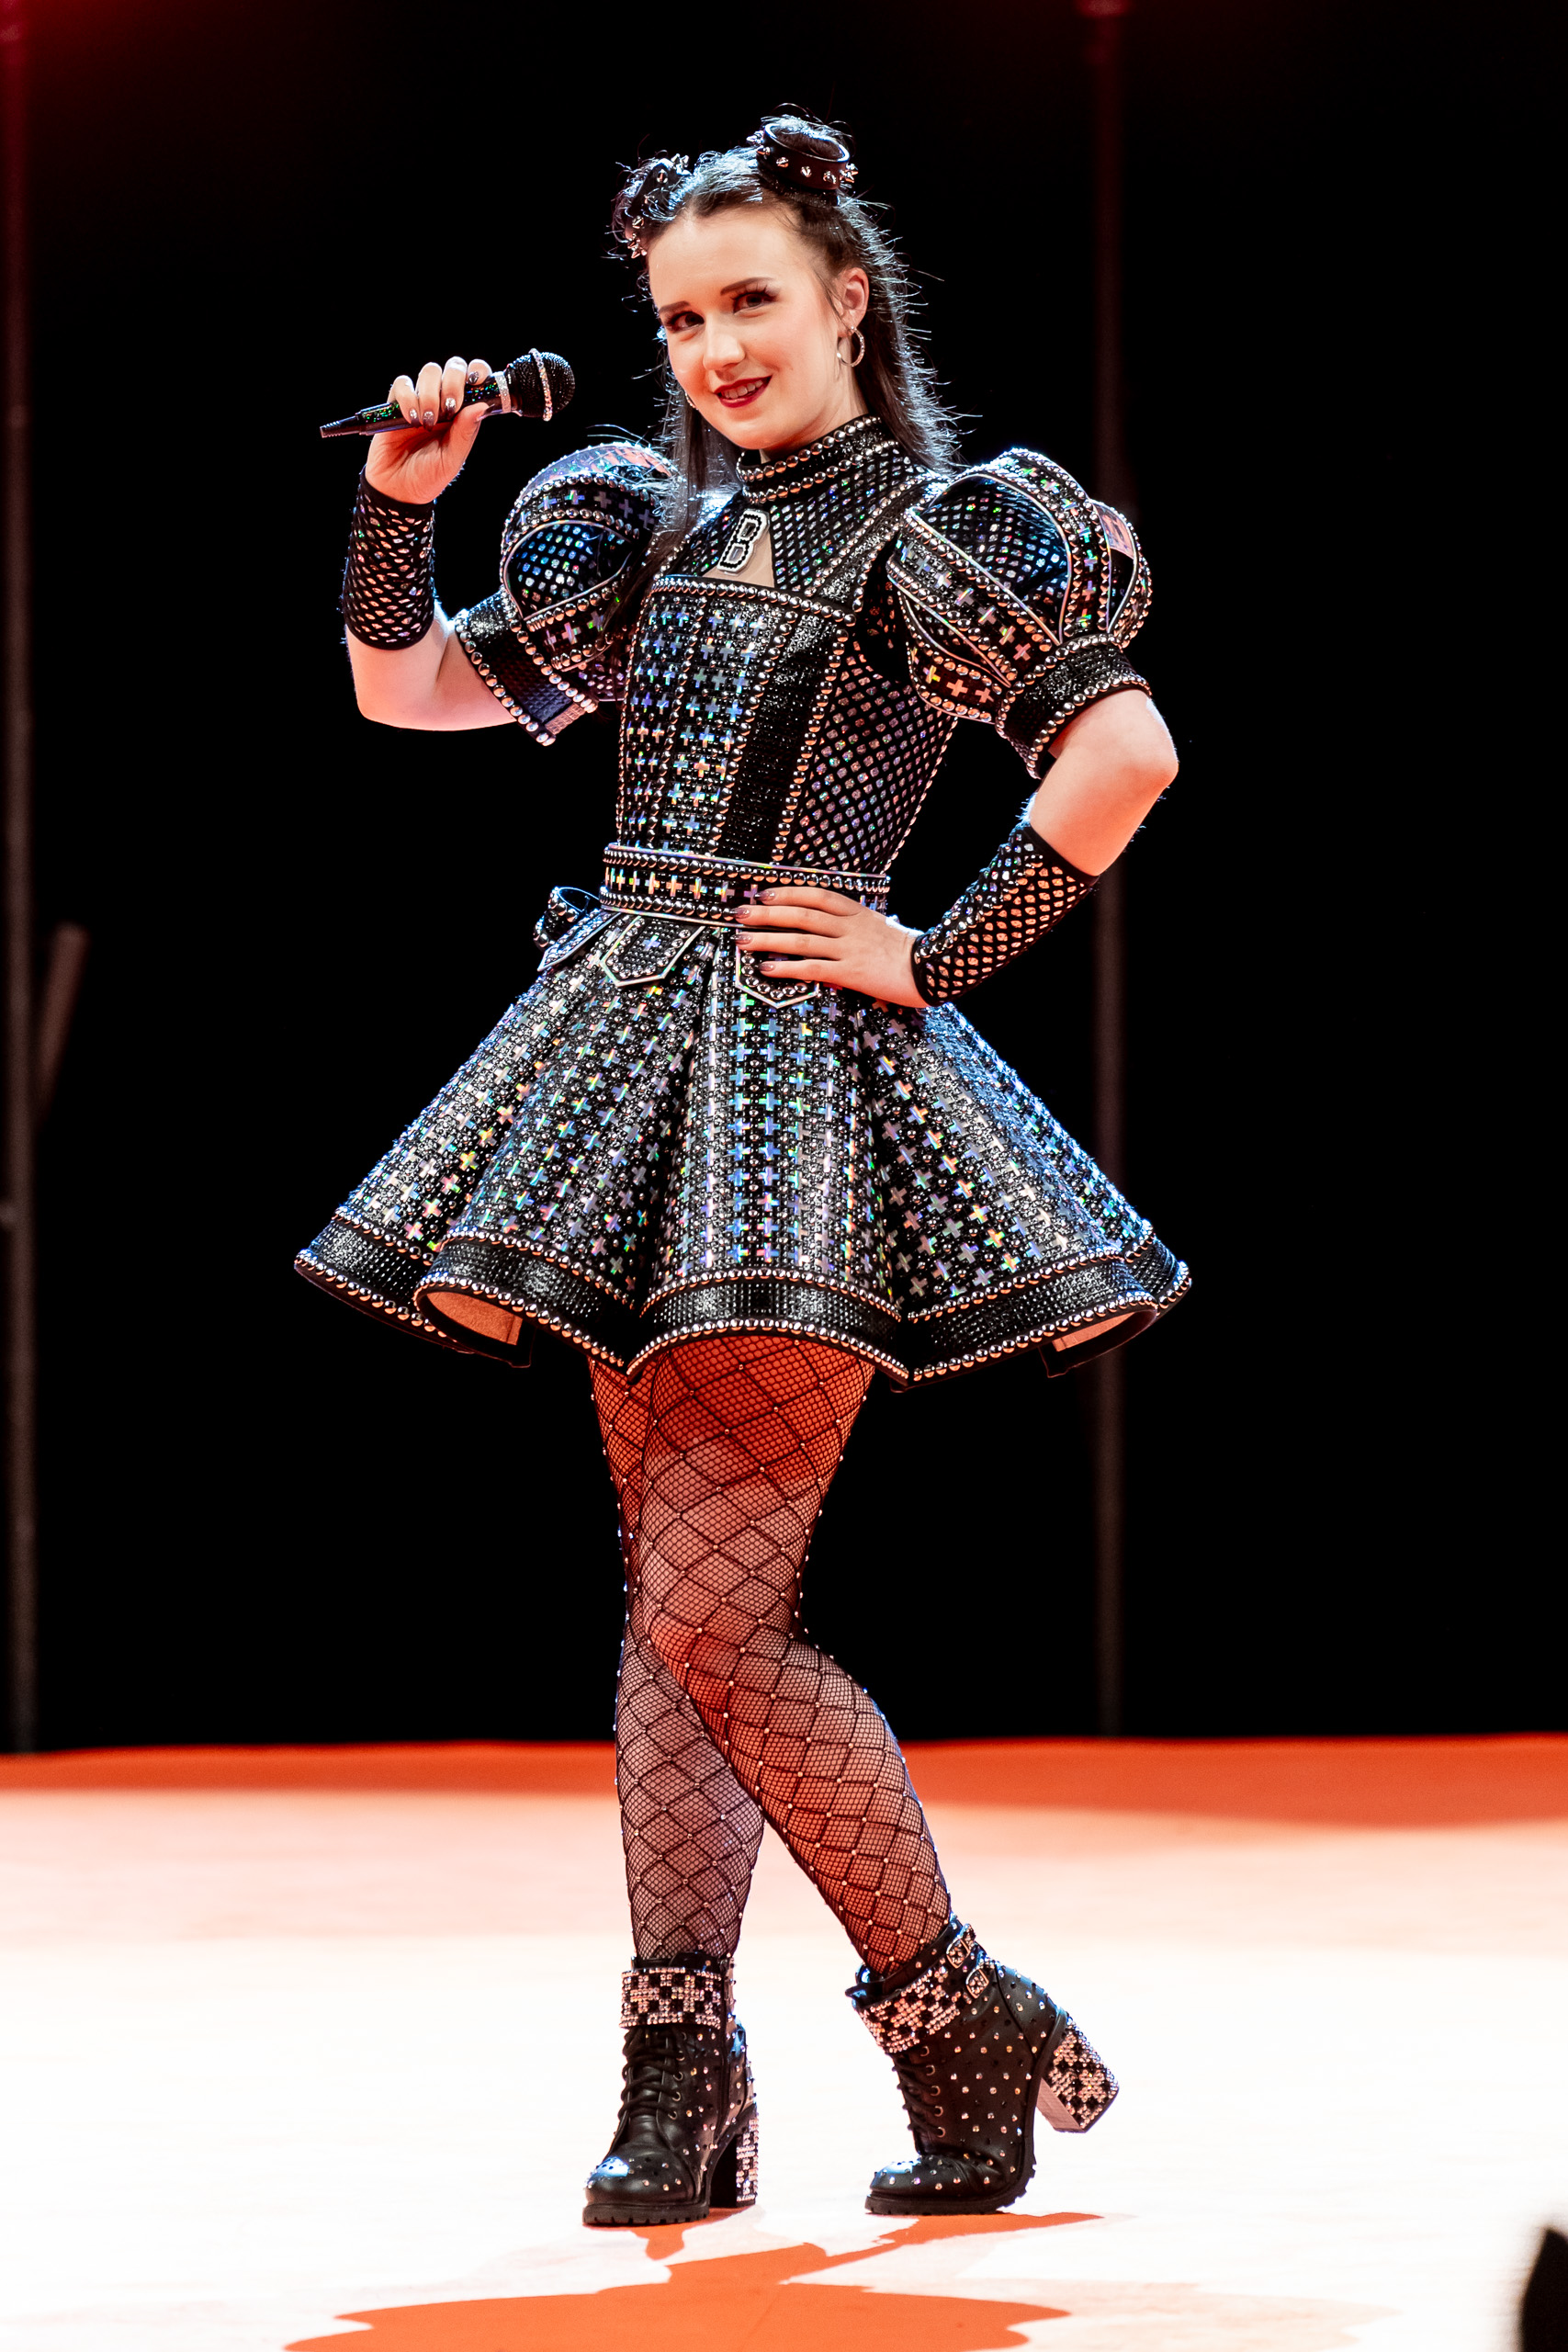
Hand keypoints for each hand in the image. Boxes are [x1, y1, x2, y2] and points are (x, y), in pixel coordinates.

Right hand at [363, 354, 493, 504]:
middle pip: (452, 368)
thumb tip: (481, 405)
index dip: (478, 371)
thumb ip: (466, 433)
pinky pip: (402, 384)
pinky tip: (411, 418)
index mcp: (462, 413)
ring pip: (429, 372)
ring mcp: (420, 400)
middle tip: (449, 408)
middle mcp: (444, 401)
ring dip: (430, 394)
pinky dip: (407, 397)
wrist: (398, 490)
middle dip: (453, 382)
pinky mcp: (397, 403)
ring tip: (427, 422)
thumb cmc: (429, 477)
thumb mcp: (452, 459)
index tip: (477, 381)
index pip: (474, 379)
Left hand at [737, 887, 926, 1007]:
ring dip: (768, 938)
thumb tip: (829, 930)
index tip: (763, 893)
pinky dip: (787, 968)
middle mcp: (850, 927)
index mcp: (857, 912)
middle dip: (767, 913)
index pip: (816, 895)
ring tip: (742, 940)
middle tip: (739, 912)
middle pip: (801, 914)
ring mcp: (850, 949)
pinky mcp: (852, 972)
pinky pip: (813, 968)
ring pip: (801, 939)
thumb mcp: (881, 928)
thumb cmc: (907, 952)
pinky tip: (766, 969)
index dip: (788, 892)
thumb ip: (855, 926)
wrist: (932, 969)